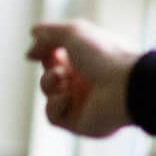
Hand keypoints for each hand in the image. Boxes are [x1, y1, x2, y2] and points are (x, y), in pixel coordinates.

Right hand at [25, 21, 141, 137]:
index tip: (38, 51)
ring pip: (49, 94)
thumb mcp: (74, 32)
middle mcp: (87, 80)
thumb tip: (30, 50)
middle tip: (58, 67)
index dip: (46, 51)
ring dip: (48, 83)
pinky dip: (54, 105)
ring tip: (61, 79)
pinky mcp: (78, 123)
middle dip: (48, 68)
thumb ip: (48, 34)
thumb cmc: (105, 56)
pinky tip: (67, 98)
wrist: (124, 87)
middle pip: (51, 74)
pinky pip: (53, 116)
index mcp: (90, 58)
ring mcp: (83, 102)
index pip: (58, 55)